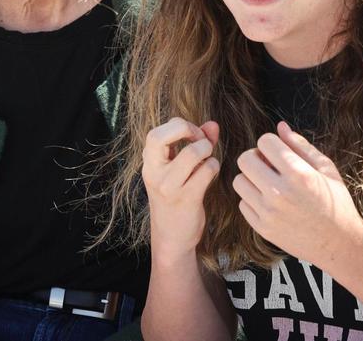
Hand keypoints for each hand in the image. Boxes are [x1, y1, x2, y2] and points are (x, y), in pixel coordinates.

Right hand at [142, 117, 220, 262]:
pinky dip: (213, 167)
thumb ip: (194, 143)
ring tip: (207, 159)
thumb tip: (213, 124)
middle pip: (162, 137)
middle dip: (189, 131)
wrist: (172, 237)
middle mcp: (154, 174)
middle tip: (200, 142)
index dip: (179, 126)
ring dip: (206, 150)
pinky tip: (210, 174)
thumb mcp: (178, 169)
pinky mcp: (187, 198)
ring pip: (192, 152)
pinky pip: (206, 170)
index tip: (192, 135)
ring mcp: (169, 187)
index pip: (155, 133)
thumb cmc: (176, 198)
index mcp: (149, 164)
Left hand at [232, 122, 362, 268]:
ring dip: (251, 179)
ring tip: (268, 184)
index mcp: (298, 174)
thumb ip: (300, 145)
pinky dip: (253, 200)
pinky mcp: (262, 228)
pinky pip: (242, 203)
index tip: (279, 153)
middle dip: (256, 157)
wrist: (338, 244)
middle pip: (245, 159)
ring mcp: (268, 212)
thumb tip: (279, 126)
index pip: (264, 142)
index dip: (271, 144)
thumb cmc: (336, 202)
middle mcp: (280, 192)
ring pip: (239, 181)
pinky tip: (270, 203)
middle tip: (269, 165)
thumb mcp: (326, 169)